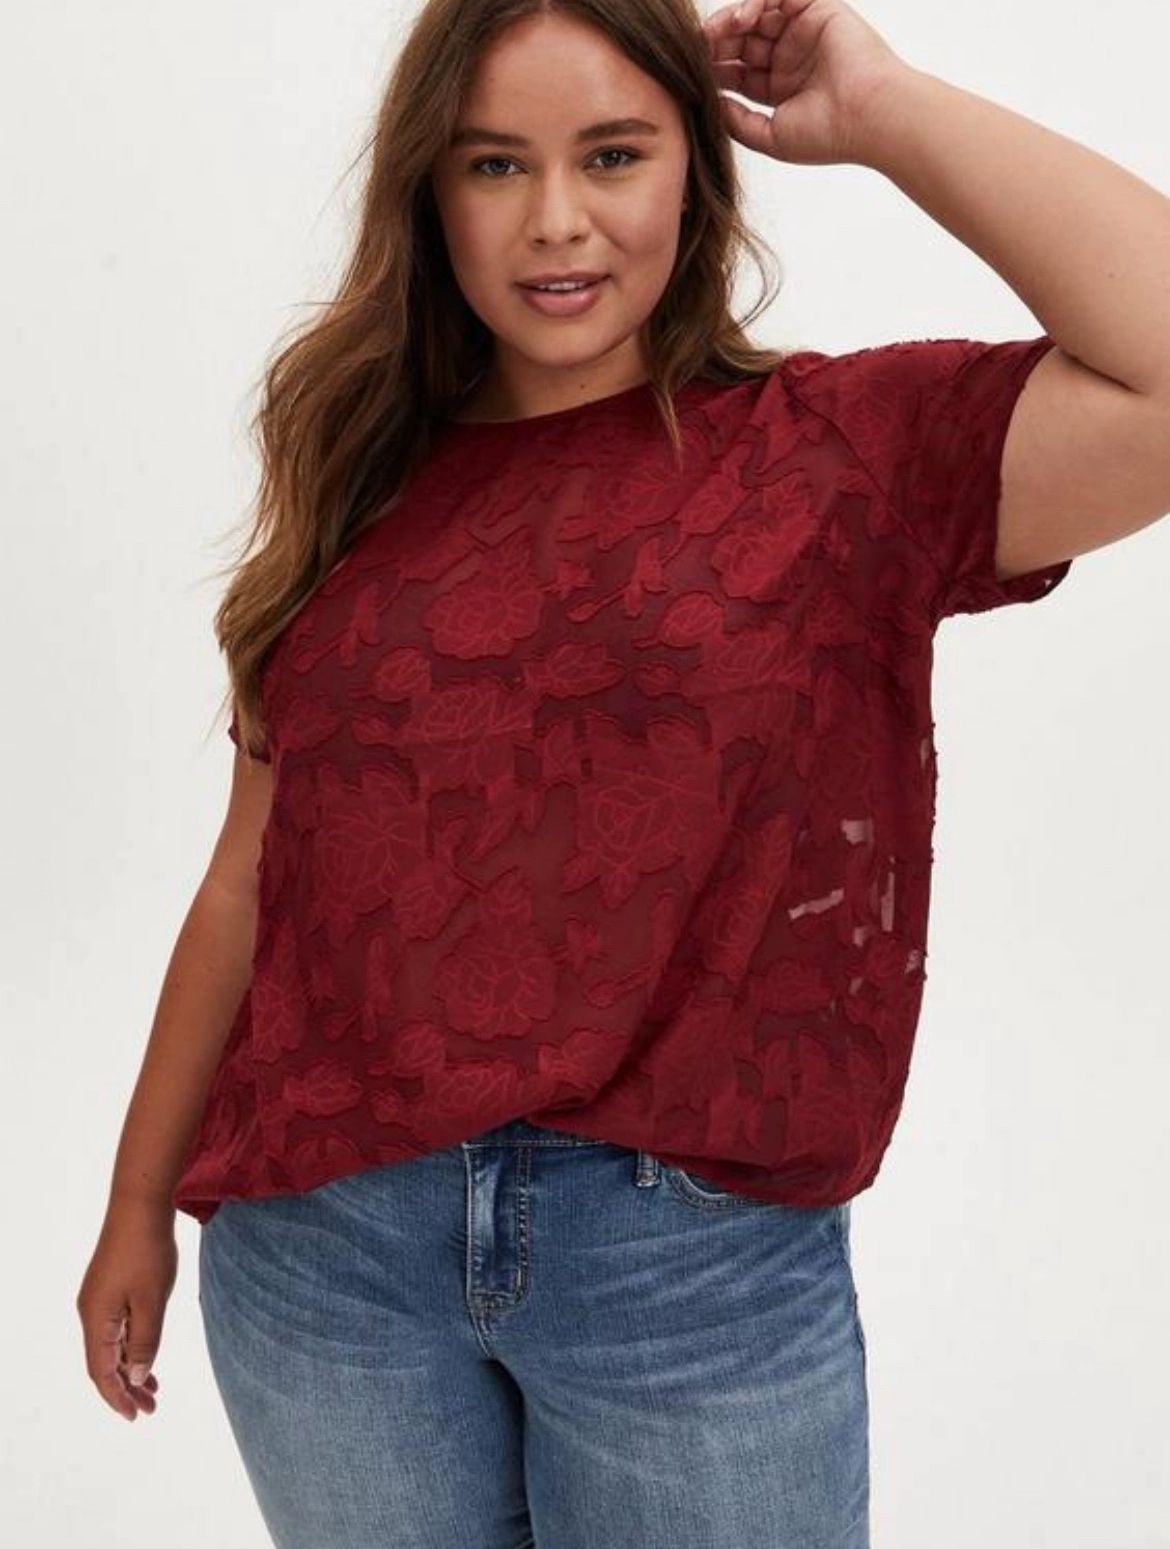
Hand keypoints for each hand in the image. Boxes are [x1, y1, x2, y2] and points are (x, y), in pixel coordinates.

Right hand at [76, 1197, 176, 1421]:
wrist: (140, 1206)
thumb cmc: (147, 1253)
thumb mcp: (151, 1302)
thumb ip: (144, 1342)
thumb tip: (135, 1378)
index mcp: (96, 1320)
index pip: (102, 1372)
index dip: (118, 1398)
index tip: (137, 1416)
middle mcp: (91, 1313)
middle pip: (103, 1363)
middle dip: (125, 1389)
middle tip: (150, 1408)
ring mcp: (98, 1299)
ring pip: (110, 1345)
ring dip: (129, 1368)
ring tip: (152, 1389)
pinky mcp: (109, 1287)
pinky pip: (116, 1328)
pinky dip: (130, 1346)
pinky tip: (146, 1352)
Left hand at [702, 0, 913, 166]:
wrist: (869, 117)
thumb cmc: (828, 135)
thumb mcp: (769, 136)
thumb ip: (736, 121)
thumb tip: (708, 103)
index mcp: (779, 87)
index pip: (737, 70)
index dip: (712, 68)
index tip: (689, 71)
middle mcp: (789, 56)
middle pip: (741, 40)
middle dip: (716, 42)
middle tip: (694, 47)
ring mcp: (803, 31)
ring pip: (756, 14)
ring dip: (730, 20)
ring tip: (714, 33)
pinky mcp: (818, 8)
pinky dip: (756, 0)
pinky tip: (742, 19)